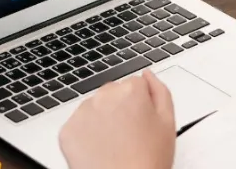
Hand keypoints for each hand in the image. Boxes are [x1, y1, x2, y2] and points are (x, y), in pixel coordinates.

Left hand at [59, 70, 175, 168]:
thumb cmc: (148, 160)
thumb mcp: (168, 122)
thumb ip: (160, 90)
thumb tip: (147, 75)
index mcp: (131, 90)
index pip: (136, 84)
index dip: (142, 103)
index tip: (143, 119)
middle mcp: (104, 96)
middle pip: (114, 92)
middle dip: (120, 107)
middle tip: (130, 133)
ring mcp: (83, 113)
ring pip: (95, 107)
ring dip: (102, 118)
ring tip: (114, 143)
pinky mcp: (67, 130)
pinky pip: (78, 124)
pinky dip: (86, 133)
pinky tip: (99, 148)